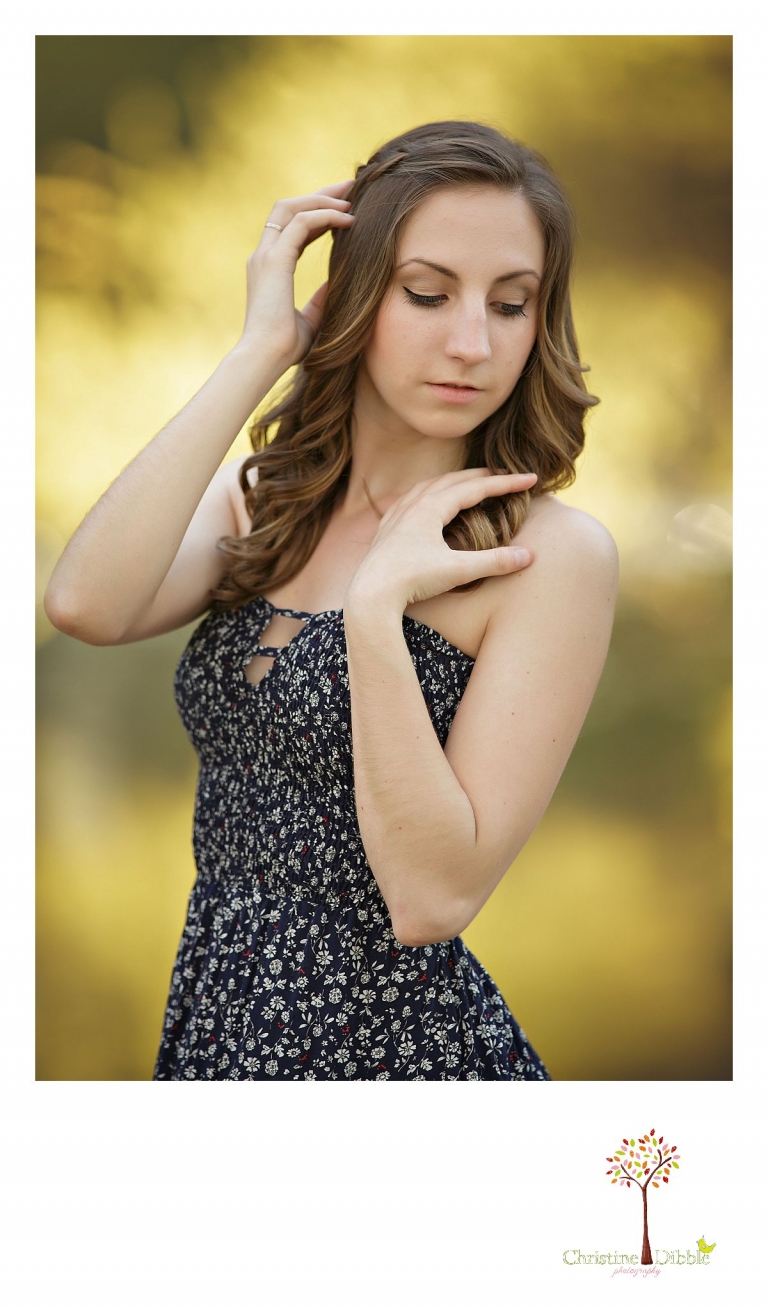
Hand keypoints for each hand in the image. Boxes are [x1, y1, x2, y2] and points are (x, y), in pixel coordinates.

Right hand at [238, 181, 354, 368]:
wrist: (264, 359)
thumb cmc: (284, 348)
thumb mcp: (310, 320)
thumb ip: (320, 300)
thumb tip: (337, 287)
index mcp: (268, 267)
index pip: (291, 226)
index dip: (316, 212)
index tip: (344, 207)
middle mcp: (264, 256)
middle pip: (288, 207)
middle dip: (320, 194)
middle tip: (350, 187)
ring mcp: (266, 256)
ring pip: (292, 208)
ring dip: (322, 199)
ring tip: (351, 199)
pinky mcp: (274, 261)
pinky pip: (301, 224)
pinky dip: (325, 216)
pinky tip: (347, 220)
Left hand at [346, 468, 537, 612]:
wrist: (370, 595)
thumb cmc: (412, 580)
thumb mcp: (457, 571)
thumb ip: (493, 562)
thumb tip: (529, 555)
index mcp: (431, 507)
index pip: (476, 487)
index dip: (506, 483)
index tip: (531, 479)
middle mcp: (413, 504)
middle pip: (454, 480)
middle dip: (484, 477)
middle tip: (507, 476)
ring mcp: (397, 514)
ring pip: (430, 486)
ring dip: (454, 481)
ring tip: (471, 483)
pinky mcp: (387, 528)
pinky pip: (411, 499)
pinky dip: (429, 493)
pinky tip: (427, 501)